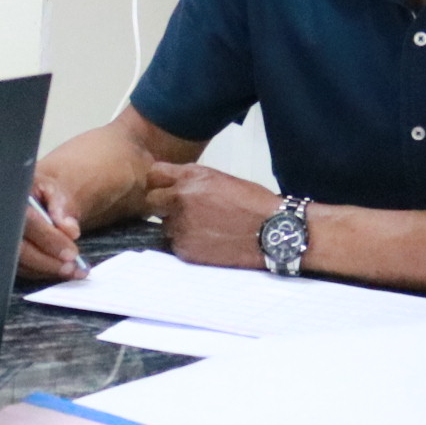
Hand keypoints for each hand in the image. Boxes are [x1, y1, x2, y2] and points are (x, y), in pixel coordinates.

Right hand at [17, 174, 85, 282]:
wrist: (35, 199)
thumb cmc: (44, 195)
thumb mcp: (56, 192)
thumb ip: (63, 207)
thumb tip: (70, 230)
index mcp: (11, 199)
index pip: (28, 222)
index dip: (49, 239)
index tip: (71, 253)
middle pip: (19, 249)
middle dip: (47, 261)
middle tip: (71, 267)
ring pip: (19, 263)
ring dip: (46, 270)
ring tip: (72, 270)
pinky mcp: (3, 255)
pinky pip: (21, 269)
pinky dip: (42, 272)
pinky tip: (61, 270)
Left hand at [142, 162, 279, 269]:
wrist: (273, 232)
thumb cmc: (253, 203)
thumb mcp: (220, 179)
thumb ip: (193, 181)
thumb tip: (174, 186)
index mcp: (190, 177)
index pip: (154, 175)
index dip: (159, 183)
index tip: (166, 189)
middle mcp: (179, 198)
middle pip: (152, 201)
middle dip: (163, 206)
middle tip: (183, 213)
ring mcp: (179, 225)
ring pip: (164, 225)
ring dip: (177, 227)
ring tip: (204, 230)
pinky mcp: (184, 249)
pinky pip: (175, 245)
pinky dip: (187, 244)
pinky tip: (208, 243)